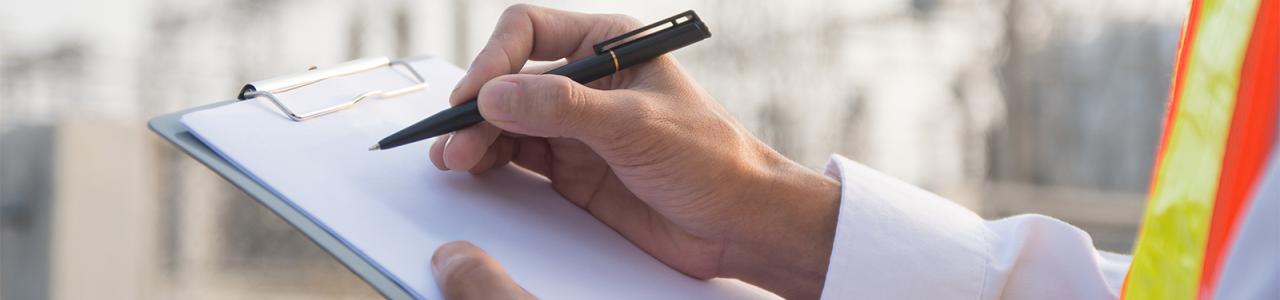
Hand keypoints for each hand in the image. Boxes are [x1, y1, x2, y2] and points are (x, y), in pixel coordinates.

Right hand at [430, 5, 840, 298]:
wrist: (739, 224)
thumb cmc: (712, 160)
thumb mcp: (637, 125)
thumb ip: (564, 108)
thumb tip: (494, 94)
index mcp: (610, 45)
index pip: (529, 31)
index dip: (494, 59)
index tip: (476, 96)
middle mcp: (587, 80)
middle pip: (508, 78)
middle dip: (476, 107)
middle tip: (454, 141)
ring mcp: (576, 126)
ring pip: (505, 120)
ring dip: (475, 137)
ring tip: (453, 160)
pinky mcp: (571, 168)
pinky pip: (516, 156)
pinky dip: (489, 161)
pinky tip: (473, 169)